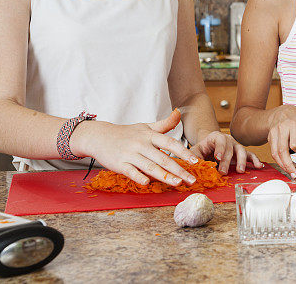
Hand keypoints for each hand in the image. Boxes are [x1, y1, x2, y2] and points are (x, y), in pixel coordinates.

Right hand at [72, 108, 198, 186]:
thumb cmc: (126, 133)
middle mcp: (142, 144)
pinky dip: (139, 177)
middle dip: (180, 170)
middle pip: (163, 158)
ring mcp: (130, 154)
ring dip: (165, 176)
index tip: (195, 161)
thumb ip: (164, 123)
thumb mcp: (146, 126)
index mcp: (150, 135)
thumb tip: (179, 112)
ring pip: (150, 166)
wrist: (99, 136)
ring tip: (178, 183)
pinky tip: (148, 183)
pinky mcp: (119, 164)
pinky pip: (131, 172)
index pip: (171, 144)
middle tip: (192, 179)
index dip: (184, 152)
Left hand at [190, 132, 262, 173]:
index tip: (218, 157)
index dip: (220, 148)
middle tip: (223, 172)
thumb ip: (193, 158)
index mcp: (215, 137)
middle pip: (230, 148)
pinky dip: (254, 160)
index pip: (219, 140)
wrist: (208, 149)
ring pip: (241, 150)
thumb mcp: (195, 152)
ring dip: (241, 161)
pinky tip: (258, 166)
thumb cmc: (201, 151)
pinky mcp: (241, 154)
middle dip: (227, 161)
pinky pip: (250, 155)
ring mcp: (236, 146)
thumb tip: (192, 165)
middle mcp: (228, 140)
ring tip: (240, 171)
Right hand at [266, 105, 295, 178]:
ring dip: (283, 165)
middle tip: (295, 174)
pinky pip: (272, 151)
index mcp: (294, 124)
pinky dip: (279, 160)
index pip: (295, 144)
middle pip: (282, 151)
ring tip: (291, 172)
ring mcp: (274, 132)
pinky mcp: (270, 136)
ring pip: (275, 153)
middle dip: (288, 165)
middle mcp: (282, 127)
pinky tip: (285, 164)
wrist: (285, 111)